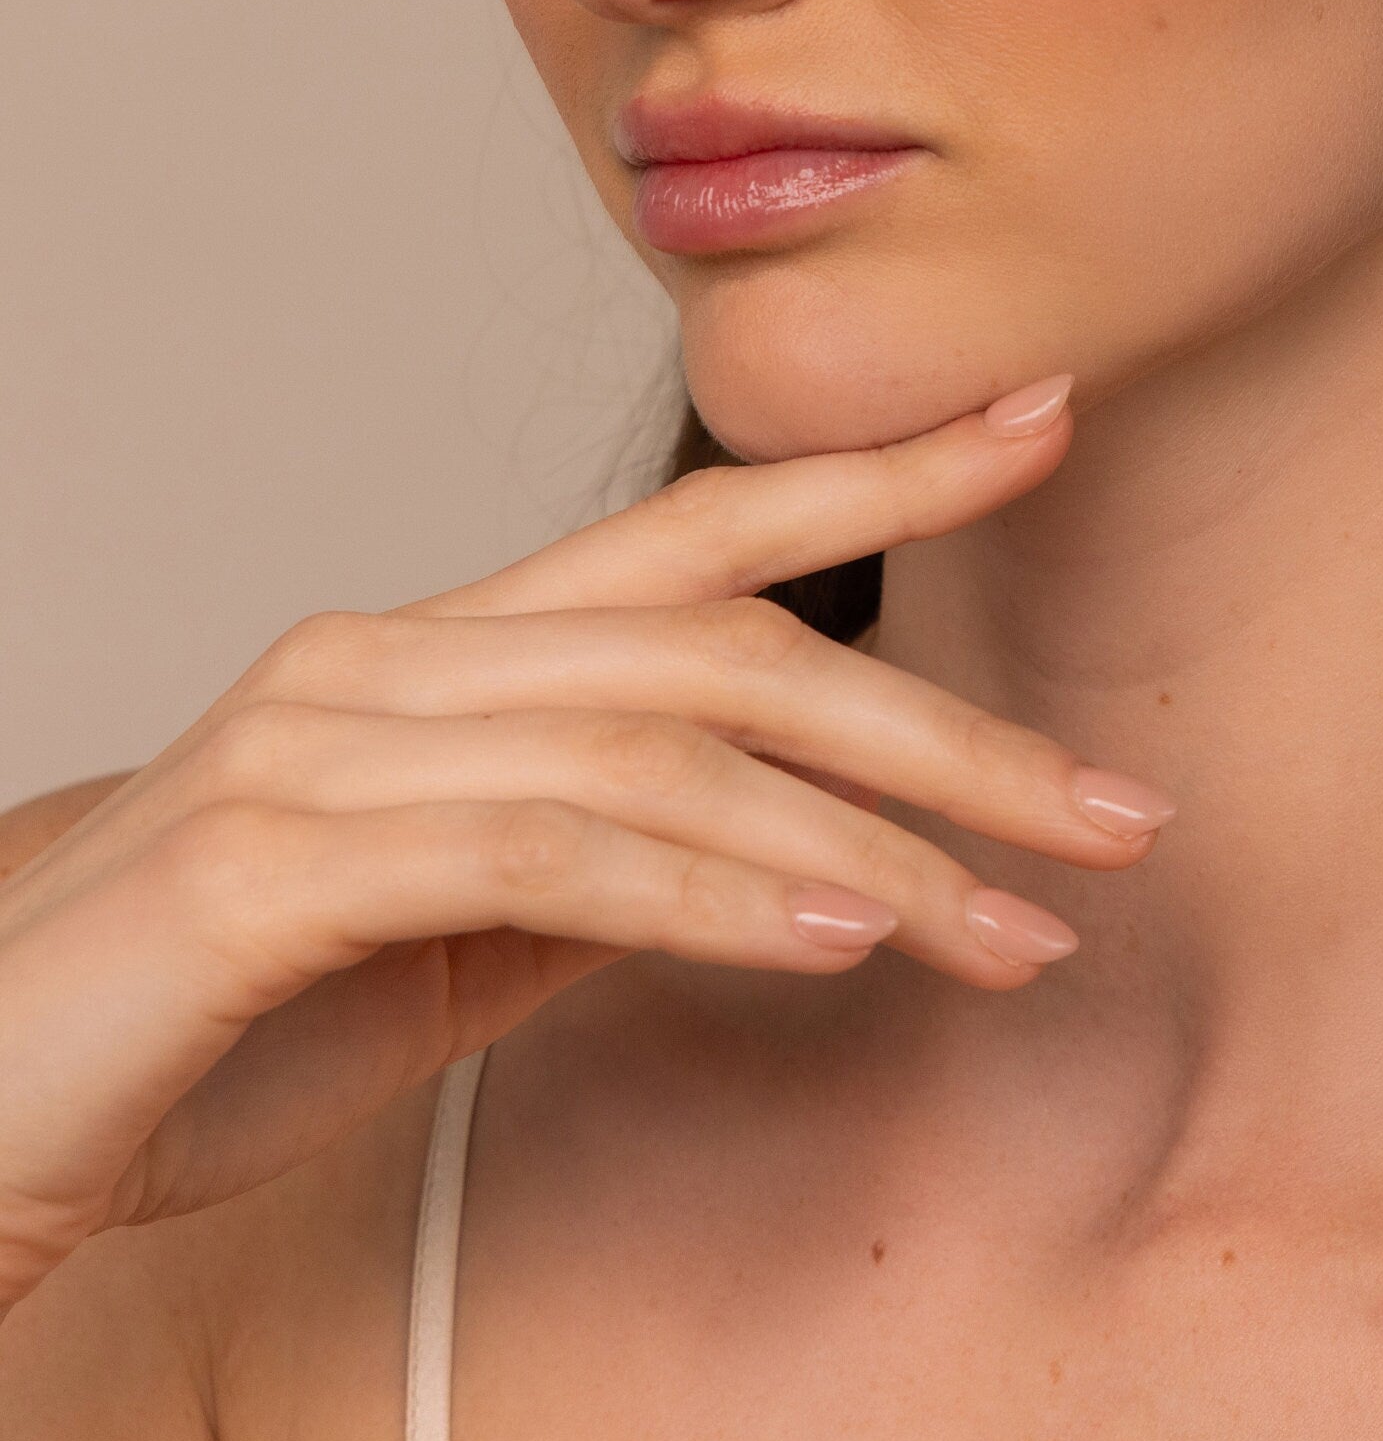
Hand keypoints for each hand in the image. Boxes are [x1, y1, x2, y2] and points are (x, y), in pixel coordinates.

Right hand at [0, 380, 1158, 1312]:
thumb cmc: (206, 1021)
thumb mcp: (452, 931)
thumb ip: (607, 859)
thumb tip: (786, 850)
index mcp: (449, 651)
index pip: (703, 532)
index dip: (882, 470)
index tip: (1045, 419)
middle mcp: (393, 657)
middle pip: (732, 644)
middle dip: (948, 732)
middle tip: (1118, 812)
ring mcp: (328, 743)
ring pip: (670, 748)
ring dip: (873, 853)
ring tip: (1023, 931)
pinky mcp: (274, 862)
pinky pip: (545, 855)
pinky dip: (714, 894)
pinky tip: (840, 939)